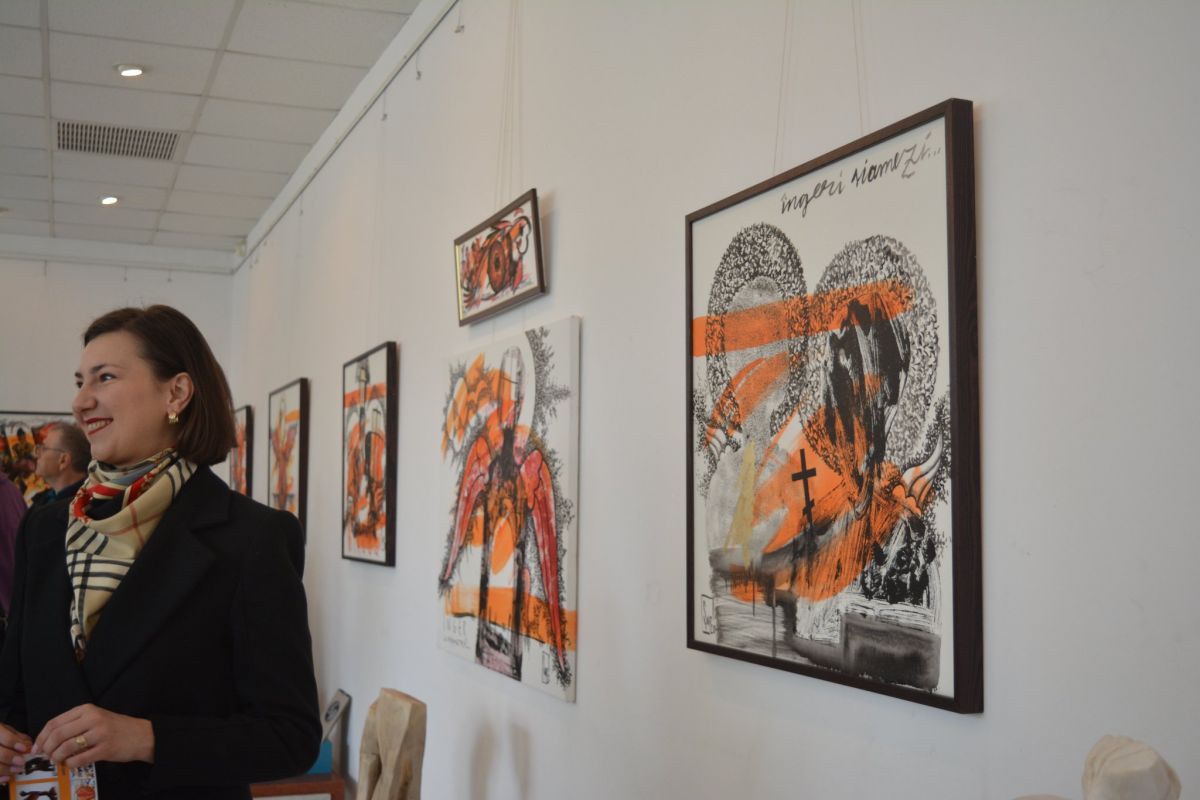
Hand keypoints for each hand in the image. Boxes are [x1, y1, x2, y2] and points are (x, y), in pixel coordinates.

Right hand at [0, 722, 31, 781]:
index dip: (13, 742)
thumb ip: (18, 737)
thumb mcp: (8, 730)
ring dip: (6, 769)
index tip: (23, 748)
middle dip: (10, 758)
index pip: (2, 735)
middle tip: (21, 761)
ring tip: (17, 770)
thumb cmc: (0, 735)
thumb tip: (28, 745)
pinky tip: (7, 778)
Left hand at [34, 703, 154, 767]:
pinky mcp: (105, 748)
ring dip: (57, 757)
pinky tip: (71, 763)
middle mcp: (93, 718)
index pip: (55, 722)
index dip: (41, 737)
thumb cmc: (115, 728)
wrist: (142, 735)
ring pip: (66, 747)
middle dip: (47, 748)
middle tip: (46, 756)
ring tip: (58, 760)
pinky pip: (79, 759)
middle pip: (58, 734)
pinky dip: (71, 764)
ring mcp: (100, 733)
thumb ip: (74, 724)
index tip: (37, 747)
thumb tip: (47, 740)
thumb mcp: (95, 718)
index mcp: (87, 709)